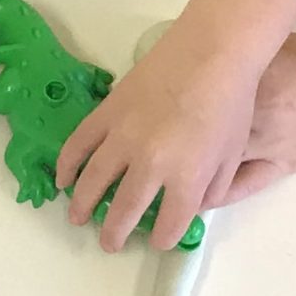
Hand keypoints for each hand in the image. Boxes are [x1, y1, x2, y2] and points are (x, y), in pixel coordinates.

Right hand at [56, 19, 264, 252]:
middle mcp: (150, 164)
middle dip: (114, 234)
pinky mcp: (108, 112)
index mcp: (186, 178)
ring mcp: (123, 137)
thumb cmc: (232, 102)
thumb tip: (189, 209)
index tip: (156, 240)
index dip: (162, 239)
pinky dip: (67, 165)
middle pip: (124, 210)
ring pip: (93, 181)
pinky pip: (79, 144)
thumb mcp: (232, 155)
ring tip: (76, 218)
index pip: (169, 225)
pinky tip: (63, 179)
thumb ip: (212, 190)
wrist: (213, 51)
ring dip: (81, 205)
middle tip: (108, 243)